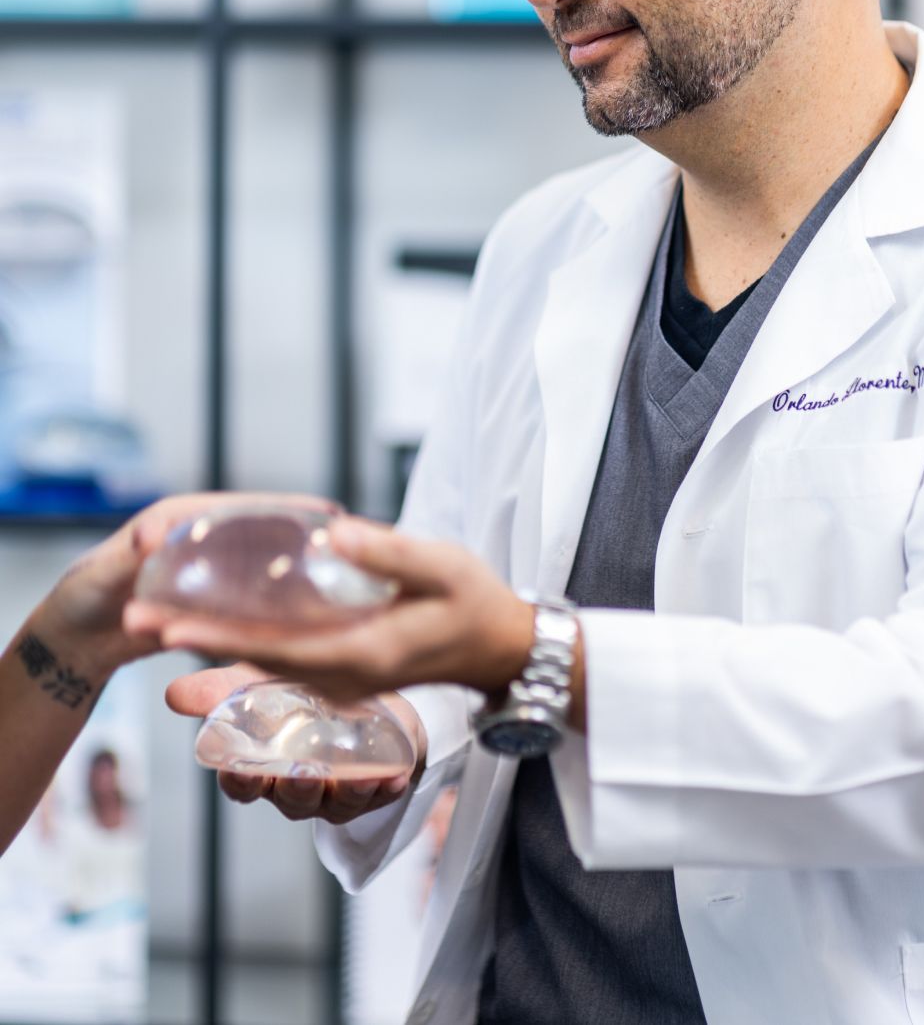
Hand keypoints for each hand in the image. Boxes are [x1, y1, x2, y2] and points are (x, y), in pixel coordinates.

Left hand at [38, 491, 334, 679]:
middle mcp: (206, 542)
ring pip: (264, 573)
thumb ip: (129, 552)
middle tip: (353, 548)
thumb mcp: (103, 571)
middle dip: (307, 541)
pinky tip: (303, 623)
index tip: (329, 512)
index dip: (290, 509)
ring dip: (296, 578)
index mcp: (186, 518)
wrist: (72, 643)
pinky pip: (251, 609)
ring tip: (341, 585)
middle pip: (267, 537)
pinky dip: (274, 613)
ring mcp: (213, 576)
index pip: (248, 507)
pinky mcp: (212, 608)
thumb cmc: (81, 597)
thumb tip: (155, 534)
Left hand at [128, 516, 536, 702]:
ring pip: (260, 667)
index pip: (278, 648)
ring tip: (153, 623)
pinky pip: (279, 664)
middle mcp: (342, 676)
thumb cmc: (475, 602)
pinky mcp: (338, 671)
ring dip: (208, 646)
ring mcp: (338, 679)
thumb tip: (332, 535)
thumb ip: (390, 553)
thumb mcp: (443, 567)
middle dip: (195, 644)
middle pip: (254, 662)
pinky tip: (207, 628)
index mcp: (364, 653)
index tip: (172, 627)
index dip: (221, 639)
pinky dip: (240, 647)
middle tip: (135, 621)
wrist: (497, 647)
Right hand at [165, 662, 425, 823]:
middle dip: (295, 789)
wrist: (364, 690)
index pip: (243, 785)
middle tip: (301, 773)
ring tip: (354, 775)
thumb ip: (219, 689)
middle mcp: (299, 785)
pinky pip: (381, 796)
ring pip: (336, 803)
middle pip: (291, 800)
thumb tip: (173, 694)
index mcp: (265, 765)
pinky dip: (387, 787)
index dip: (240, 781)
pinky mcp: (377, 785)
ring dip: (345, 792)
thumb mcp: (258, 680)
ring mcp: (338, 790)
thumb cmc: (301, 689)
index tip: (239, 769)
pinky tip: (392, 776)